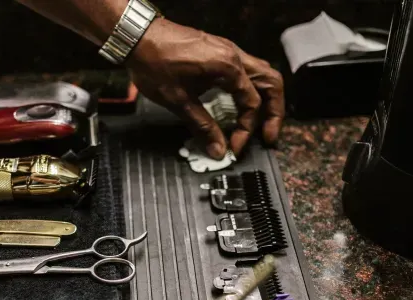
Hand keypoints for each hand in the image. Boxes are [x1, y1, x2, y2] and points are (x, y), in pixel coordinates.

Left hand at [128, 18, 284, 158]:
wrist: (137, 36)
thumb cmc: (154, 63)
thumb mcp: (179, 102)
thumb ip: (203, 126)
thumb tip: (218, 149)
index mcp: (228, 67)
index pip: (252, 104)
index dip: (246, 130)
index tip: (235, 147)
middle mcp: (234, 56)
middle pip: (271, 84)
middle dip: (274, 113)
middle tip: (269, 136)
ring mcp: (228, 51)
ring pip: (262, 74)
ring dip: (266, 99)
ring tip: (260, 123)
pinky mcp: (219, 52)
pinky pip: (247, 71)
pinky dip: (251, 90)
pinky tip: (240, 105)